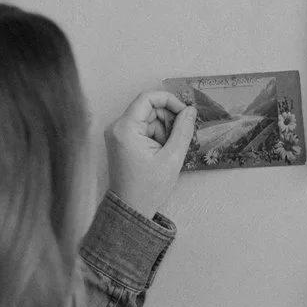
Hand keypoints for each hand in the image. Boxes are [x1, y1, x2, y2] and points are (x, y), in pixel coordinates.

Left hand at [104, 91, 196, 219]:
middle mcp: (117, 127)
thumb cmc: (147, 188)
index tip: (184, 112)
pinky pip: (143, 129)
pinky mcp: (121, 140)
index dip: (169, 100)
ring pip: (148, 119)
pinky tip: (159, 153)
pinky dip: (155, 136)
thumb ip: (183, 130)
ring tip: (165, 152)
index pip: (147, 98)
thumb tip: (190, 110)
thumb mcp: (172, 158)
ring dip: (162, 130)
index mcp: (125, 129)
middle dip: (167, 120)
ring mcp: (117, 134)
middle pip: (148, 108)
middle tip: (176, 139)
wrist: (131, 208)